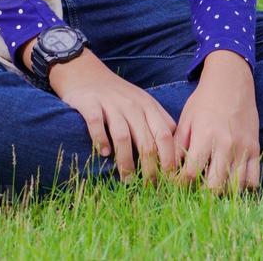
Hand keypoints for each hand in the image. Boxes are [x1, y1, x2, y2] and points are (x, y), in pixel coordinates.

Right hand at [23, 37, 181, 184]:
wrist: (85, 73)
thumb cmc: (118, 94)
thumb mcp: (143, 103)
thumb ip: (158, 123)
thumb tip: (177, 151)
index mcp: (148, 106)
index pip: (165, 135)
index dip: (169, 159)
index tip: (170, 180)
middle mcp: (132, 105)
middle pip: (146, 140)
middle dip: (150, 168)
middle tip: (150, 188)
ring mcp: (110, 104)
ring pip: (123, 136)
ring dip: (126, 161)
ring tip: (127, 180)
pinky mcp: (90, 103)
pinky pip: (96, 123)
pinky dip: (100, 139)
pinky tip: (103, 153)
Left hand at [171, 51, 260, 194]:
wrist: (231, 82)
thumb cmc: (204, 101)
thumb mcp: (186, 119)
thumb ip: (177, 145)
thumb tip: (168, 169)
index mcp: (205, 136)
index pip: (191, 174)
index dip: (181, 184)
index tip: (177, 184)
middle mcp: (226, 145)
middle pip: (214, 186)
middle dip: (202, 193)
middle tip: (195, 188)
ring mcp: (243, 148)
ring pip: (234, 187)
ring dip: (222, 191)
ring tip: (212, 184)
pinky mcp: (255, 149)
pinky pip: (253, 180)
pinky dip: (243, 187)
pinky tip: (231, 180)